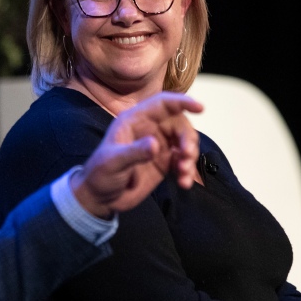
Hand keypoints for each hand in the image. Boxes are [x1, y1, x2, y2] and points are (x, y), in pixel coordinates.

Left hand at [73, 91, 202, 217]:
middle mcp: (149, 129)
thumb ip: (134, 153)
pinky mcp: (164, 162)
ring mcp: (158, 145)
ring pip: (184, 142)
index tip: (200, 107)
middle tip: (187, 155)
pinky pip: (183, 160)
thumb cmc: (100, 174)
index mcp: (135, 120)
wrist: (100, 198)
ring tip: (184, 172)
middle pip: (179, 124)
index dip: (182, 102)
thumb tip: (156, 145)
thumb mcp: (113, 162)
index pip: (162, 104)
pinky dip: (188, 170)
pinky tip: (184, 183)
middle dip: (188, 138)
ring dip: (190, 156)